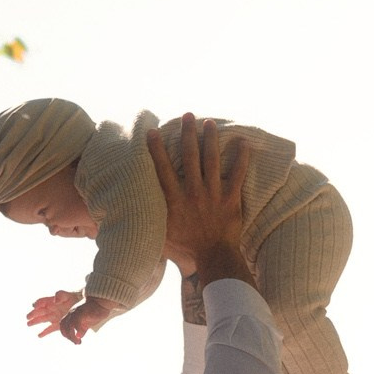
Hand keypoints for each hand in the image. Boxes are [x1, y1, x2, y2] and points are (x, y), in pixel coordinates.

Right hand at [27, 290, 83, 336]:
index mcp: (51, 301)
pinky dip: (45, 332)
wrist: (83, 306)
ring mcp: (54, 317)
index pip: (42, 302)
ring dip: (35, 322)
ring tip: (28, 324)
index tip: (34, 306)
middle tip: (27, 317)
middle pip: (40, 312)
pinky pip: (50, 329)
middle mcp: (51, 309)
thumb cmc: (74, 298)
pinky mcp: (58, 324)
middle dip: (33, 314)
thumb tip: (54, 300)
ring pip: (43, 320)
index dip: (38, 304)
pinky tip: (39, 335)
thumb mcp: (68, 295)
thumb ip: (60, 295)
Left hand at [57, 293, 118, 344]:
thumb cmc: (95, 311)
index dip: (66, 334)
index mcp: (71, 315)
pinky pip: (76, 321)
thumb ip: (82, 329)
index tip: (73, 340)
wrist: (102, 301)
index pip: (63, 325)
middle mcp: (71, 313)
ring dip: (71, 335)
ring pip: (69, 325)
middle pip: (63, 326)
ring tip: (78, 342)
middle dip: (68, 336)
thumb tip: (79, 336)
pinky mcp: (82, 312)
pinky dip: (77, 330)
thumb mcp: (87, 322)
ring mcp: (76, 312)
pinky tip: (81, 336)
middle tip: (76, 342)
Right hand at [146, 113, 253, 292]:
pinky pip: (237, 173)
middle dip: (187, 133)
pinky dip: (241, 157)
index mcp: (175, 199)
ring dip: (209, 138)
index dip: (156, 149)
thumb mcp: (161, 234)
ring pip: (211, 159)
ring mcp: (213, 193)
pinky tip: (243, 142)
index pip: (162, 168)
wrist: (214, 258)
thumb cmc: (186, 249)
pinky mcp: (231, 198)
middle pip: (189, 156)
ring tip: (208, 122)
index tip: (153, 131)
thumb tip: (131, 214)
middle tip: (187, 115)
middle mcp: (193, 192)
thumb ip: (151, 219)